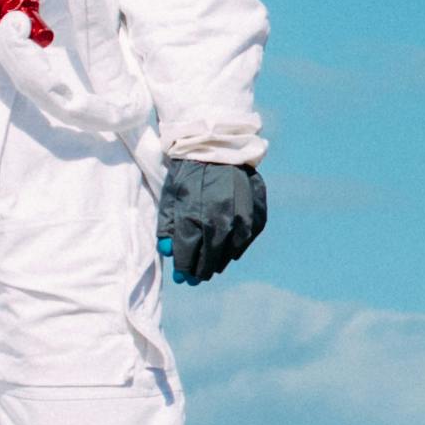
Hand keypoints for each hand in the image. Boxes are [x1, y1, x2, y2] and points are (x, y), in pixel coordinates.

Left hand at [156, 160, 267, 287]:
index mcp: (193, 216)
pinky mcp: (256, 210)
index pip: (189, 254)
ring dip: (221, 260)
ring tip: (214, 266)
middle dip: (202, 270)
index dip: (185, 268)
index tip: (183, 278)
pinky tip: (231, 250)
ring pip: (231, 250)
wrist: (217, 146)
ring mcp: (241, 216)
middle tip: (197, 278)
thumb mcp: (171, 197)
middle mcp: (219, 219)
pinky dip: (239, 246)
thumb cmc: (189, 173)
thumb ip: (168, 226)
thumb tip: (167, 253)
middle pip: (211, 257)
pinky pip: (248, 236)